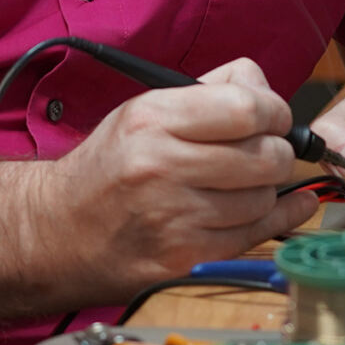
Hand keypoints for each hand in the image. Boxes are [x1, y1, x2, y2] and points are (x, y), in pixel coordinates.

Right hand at [26, 57, 320, 297]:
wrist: (60, 231)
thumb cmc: (111, 165)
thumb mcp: (144, 110)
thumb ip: (210, 88)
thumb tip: (265, 86)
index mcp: (153, 119)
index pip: (247, 108)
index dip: (275, 111)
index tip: (275, 118)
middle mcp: (162, 166)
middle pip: (266, 156)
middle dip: (278, 152)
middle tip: (267, 151)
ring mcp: (174, 218)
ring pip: (263, 199)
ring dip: (267, 189)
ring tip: (245, 183)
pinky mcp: (185, 257)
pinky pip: (255, 237)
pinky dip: (276, 220)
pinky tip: (284, 207)